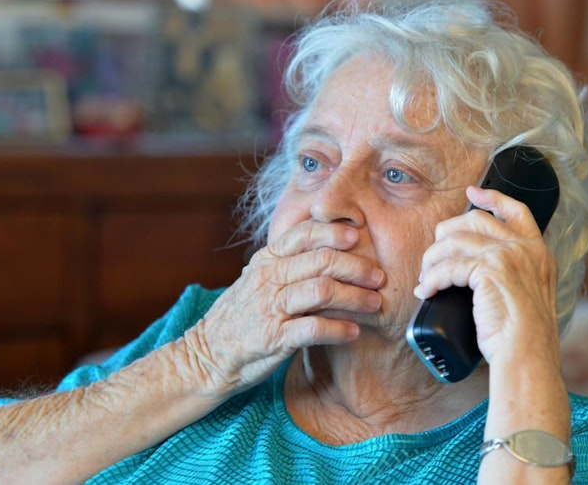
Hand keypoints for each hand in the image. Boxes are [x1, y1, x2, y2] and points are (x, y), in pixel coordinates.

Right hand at [184, 220, 384, 396]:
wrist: (207, 354)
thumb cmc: (242, 316)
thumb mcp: (259, 280)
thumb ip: (289, 264)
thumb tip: (331, 250)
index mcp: (267, 260)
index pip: (304, 234)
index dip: (334, 232)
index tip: (359, 236)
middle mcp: (268, 278)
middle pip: (322, 261)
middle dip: (357, 267)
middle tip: (379, 277)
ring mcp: (270, 308)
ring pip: (322, 291)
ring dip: (355, 297)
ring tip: (374, 304)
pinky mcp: (273, 338)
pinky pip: (313, 329)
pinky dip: (338, 330)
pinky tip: (353, 332)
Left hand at [413, 186, 559, 366]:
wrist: (527, 355)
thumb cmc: (524, 338)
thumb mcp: (528, 298)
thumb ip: (515, 277)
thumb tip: (477, 272)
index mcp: (538, 253)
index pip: (516, 211)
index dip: (492, 198)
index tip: (471, 193)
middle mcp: (526, 249)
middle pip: (476, 220)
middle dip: (447, 233)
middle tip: (433, 254)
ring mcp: (508, 256)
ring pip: (456, 241)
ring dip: (433, 258)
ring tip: (425, 277)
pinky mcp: (488, 270)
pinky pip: (448, 267)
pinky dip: (431, 279)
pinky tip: (425, 291)